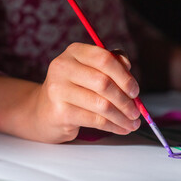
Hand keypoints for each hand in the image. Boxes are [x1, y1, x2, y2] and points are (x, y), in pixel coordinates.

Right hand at [18, 43, 140, 142]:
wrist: (43, 111)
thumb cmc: (74, 88)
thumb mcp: (90, 70)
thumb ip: (111, 63)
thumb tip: (128, 67)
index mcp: (74, 52)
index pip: (104, 59)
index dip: (124, 76)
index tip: (135, 91)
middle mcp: (63, 67)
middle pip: (104, 83)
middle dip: (125, 100)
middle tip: (136, 111)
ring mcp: (58, 89)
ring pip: (101, 104)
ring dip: (122, 116)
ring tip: (132, 122)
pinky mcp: (59, 112)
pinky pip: (95, 120)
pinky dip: (113, 126)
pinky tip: (122, 128)